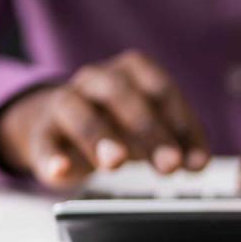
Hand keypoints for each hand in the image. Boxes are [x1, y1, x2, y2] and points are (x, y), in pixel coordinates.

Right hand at [0, 50, 209, 188]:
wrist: (62, 127)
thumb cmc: (120, 125)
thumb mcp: (152, 130)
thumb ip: (178, 143)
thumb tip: (198, 163)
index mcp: (132, 71)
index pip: (161, 90)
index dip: (182, 124)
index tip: (197, 161)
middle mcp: (97, 79)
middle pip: (121, 95)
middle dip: (148, 130)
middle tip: (168, 165)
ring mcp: (65, 102)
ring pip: (78, 110)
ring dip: (98, 136)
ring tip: (115, 162)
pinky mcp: (42, 132)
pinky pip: (44, 141)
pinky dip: (52, 156)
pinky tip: (61, 170)